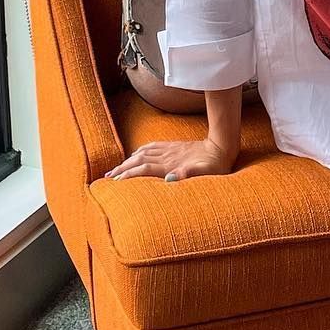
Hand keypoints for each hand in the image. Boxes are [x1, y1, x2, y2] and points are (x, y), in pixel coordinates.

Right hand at [104, 136, 235, 181]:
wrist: (222, 147)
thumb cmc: (215, 165)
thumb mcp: (205, 172)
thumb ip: (188, 175)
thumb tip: (168, 180)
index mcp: (170, 165)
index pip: (143, 169)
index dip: (128, 175)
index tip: (114, 182)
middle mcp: (167, 156)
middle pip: (138, 161)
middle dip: (122, 168)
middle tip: (107, 177)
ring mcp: (169, 150)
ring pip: (142, 153)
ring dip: (128, 160)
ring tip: (116, 167)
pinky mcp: (174, 147)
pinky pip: (152, 147)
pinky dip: (140, 151)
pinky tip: (136, 154)